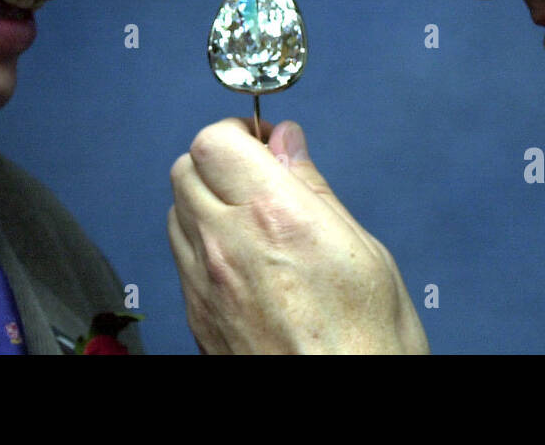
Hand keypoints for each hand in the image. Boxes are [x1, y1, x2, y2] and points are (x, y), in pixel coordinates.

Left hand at [168, 117, 428, 353]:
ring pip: (175, 211)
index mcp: (275, 215)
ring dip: (204, 200)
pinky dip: (201, 242)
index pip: (216, 140)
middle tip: (255, 173)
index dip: (238, 131)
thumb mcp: (363, 251)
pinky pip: (181, 257)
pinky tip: (241, 260)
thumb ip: (313, 189)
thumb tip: (287, 143)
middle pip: (185, 168)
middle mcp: (227, 244)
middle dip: (217, 160)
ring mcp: (204, 284)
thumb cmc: (369, 346)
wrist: (344, 413)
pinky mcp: (197, 317)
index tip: (264, 140)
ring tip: (249, 218)